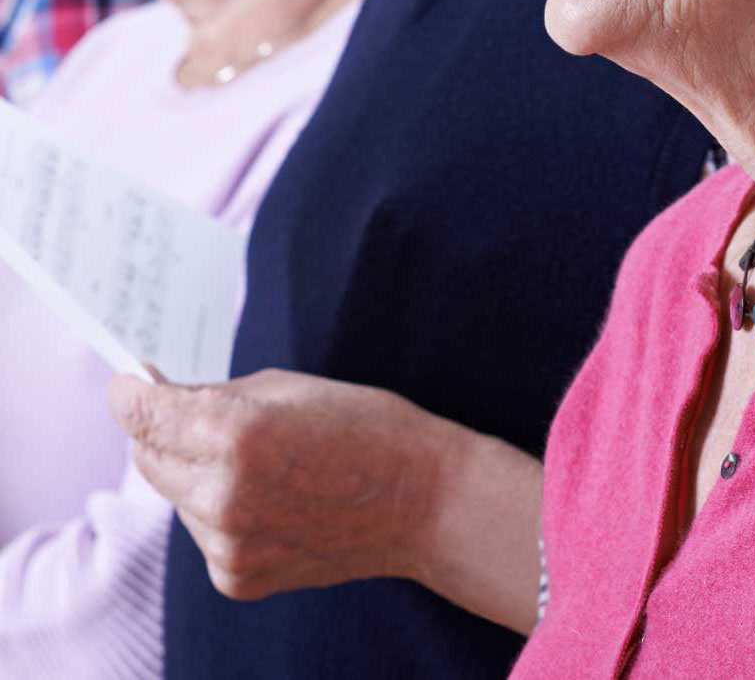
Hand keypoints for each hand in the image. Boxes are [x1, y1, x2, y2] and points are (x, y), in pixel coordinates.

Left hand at [109, 368, 446, 600]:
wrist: (422, 502)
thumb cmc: (365, 427)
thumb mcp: (287, 387)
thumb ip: (213, 396)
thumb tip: (154, 397)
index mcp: (236, 434)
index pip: (144, 415)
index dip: (129, 392)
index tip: (128, 381)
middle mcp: (223, 495)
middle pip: (149, 457)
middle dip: (160, 429)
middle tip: (190, 409)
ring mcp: (228, 545)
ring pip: (175, 495)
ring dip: (193, 471)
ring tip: (256, 458)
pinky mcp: (236, 578)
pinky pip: (202, 531)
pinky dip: (217, 509)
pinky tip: (267, 496)